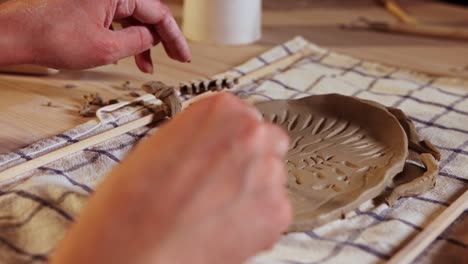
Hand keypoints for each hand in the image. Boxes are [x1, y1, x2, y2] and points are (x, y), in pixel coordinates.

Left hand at [0, 0, 189, 72]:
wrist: (19, 35)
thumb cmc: (52, 36)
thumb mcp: (107, 48)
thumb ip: (138, 41)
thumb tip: (152, 39)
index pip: (158, 13)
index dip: (174, 37)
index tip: (183, 55)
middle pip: (147, 13)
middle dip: (161, 39)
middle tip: (175, 58)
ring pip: (133, 17)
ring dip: (143, 41)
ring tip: (148, 65)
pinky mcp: (90, 4)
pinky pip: (117, 18)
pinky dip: (125, 37)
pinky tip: (128, 54)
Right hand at [51, 94, 291, 263]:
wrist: (133, 246)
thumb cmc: (134, 200)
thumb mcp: (162, 143)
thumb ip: (199, 135)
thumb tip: (211, 143)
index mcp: (222, 109)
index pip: (243, 114)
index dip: (231, 137)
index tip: (224, 150)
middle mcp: (251, 134)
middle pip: (265, 141)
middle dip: (249, 159)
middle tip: (223, 180)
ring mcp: (268, 171)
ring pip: (271, 175)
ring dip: (252, 189)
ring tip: (217, 207)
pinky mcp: (277, 211)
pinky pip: (275, 208)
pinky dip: (257, 218)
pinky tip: (225, 223)